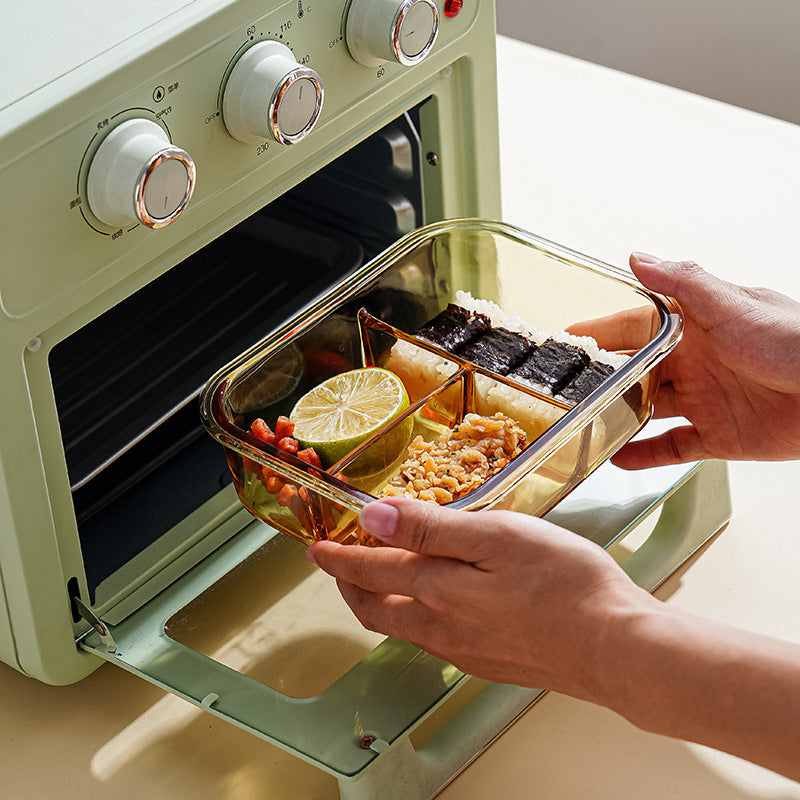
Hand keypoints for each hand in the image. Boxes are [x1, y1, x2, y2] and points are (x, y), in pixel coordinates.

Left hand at [308, 496, 652, 696]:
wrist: (617, 648)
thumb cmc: (566, 586)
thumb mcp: (496, 535)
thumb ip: (431, 529)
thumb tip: (375, 517)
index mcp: (438, 591)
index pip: (368, 570)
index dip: (338, 555)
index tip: (318, 545)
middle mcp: (442, 627)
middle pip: (374, 608)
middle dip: (349, 583)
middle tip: (339, 562)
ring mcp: (464, 650)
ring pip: (401, 625)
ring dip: (379, 600)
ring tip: (379, 578)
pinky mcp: (488, 662)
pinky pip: (432, 639)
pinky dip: (414, 615)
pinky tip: (434, 604)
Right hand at [574, 253, 799, 467]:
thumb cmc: (795, 342)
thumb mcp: (734, 305)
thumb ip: (684, 283)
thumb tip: (639, 258)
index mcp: (696, 326)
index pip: (634, 326)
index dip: (598, 331)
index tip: (564, 338)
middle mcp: (696, 362)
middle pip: (635, 370)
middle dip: (601, 376)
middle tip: (562, 386)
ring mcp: (705, 400)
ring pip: (647, 408)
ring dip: (617, 414)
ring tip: (582, 420)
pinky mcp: (719, 435)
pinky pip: (673, 447)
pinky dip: (646, 453)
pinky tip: (619, 457)